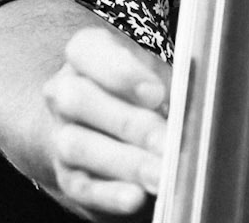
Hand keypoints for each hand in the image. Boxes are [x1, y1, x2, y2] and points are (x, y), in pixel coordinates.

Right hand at [38, 25, 169, 216]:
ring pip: (78, 145)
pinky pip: (82, 187)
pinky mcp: (68, 177)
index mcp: (85, 54)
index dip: (121, 71)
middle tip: (166, 141)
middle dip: (127, 122)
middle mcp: (64, 91)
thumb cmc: (140, 92)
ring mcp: (61, 135)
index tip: (156, 93)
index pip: (87, 50)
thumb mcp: (154, 73)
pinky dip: (110, 194)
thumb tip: (188, 98)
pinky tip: (135, 197)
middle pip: (78, 99)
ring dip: (124, 162)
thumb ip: (167, 80)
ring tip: (160, 174)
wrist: (110, 130)